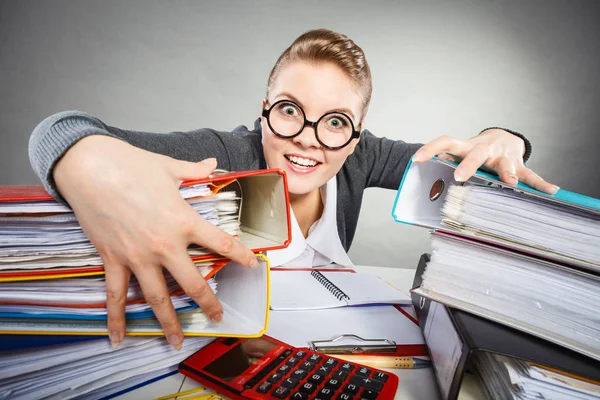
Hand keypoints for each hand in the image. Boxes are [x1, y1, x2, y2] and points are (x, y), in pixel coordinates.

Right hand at [54, 135, 256, 349]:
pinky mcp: (113, 259)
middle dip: (209, 303)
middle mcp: (165, 245)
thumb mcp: (169, 167)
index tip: (252, 265)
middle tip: (218, 317)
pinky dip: (116, 318)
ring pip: (158, 298)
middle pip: (193, 283)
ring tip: (177, 341)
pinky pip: (115, 294)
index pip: (221, 243)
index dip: (240, 256)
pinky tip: (118, 337)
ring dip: (169, 322)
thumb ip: (194, 170)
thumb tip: (212, 163)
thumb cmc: (131, 164)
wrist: (89, 168)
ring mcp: (138, 257)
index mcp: (184, 221)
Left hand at [412, 128, 558, 193]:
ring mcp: (502, 155)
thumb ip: (445, 166)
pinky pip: (530, 174)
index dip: (430, 148)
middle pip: (475, 153)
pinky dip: (540, 183)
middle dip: (468, 165)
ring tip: (510, 181)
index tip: (416, 159)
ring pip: (503, 163)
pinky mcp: (519, 163)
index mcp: (465, 146)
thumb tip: (422, 184)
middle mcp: (483, 148)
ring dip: (507, 171)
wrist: (503, 138)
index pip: (445, 142)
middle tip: (459, 177)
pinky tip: (551, 190)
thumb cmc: (474, 153)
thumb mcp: (460, 155)